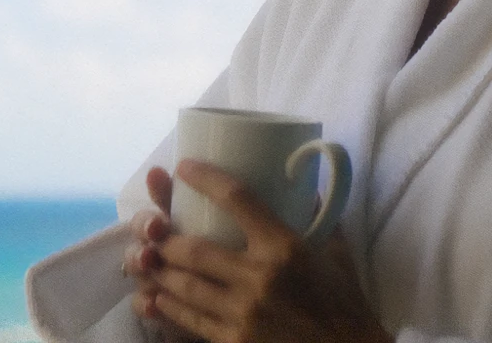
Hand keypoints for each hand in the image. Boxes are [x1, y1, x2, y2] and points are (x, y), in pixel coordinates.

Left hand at [137, 159, 390, 342]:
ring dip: (159, 271)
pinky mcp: (236, 342)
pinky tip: (155, 299)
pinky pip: (191, 322)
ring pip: (185, 286)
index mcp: (285, 247)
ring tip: (145, 259)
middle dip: (165, 237)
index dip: (205, 179)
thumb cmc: (346, 308)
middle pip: (194, 249)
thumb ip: (319, 223)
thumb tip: (306, 190)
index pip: (237, 199)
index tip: (184, 167)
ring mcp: (244, 313)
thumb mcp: (338, 258)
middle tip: (151, 226)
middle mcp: (260, 277)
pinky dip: (168, 308)